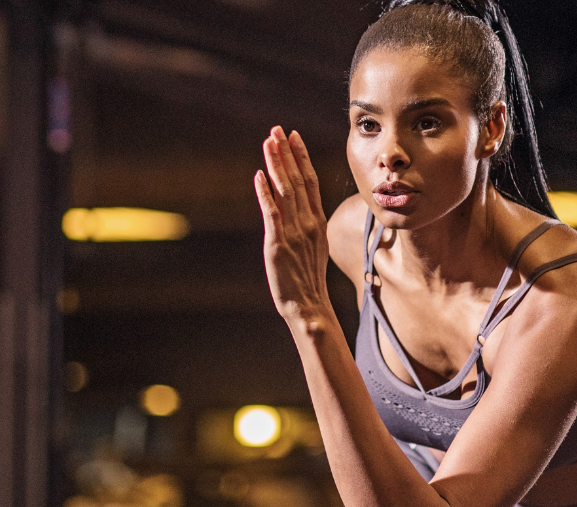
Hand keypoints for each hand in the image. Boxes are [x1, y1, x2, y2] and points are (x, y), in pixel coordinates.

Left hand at [255, 126, 330, 322]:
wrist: (309, 306)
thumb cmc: (308, 280)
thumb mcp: (313, 247)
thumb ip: (306, 225)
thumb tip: (299, 208)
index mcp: (317, 222)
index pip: (310, 182)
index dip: (301, 157)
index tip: (294, 137)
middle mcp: (308, 223)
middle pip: (297, 180)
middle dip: (286, 153)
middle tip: (277, 129)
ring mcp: (294, 232)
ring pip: (285, 190)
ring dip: (276, 164)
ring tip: (269, 142)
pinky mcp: (278, 244)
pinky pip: (272, 213)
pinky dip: (265, 193)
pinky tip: (259, 175)